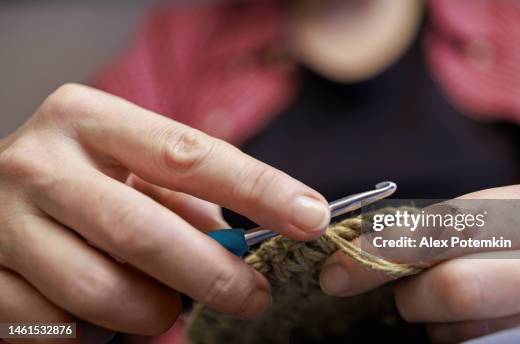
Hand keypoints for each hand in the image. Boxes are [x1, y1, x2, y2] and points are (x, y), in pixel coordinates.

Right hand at [0, 84, 330, 336]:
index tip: (310, 217)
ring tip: (162, 306)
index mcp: (89, 120)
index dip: (257, 189)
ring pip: (104, 293)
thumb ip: (185, 200)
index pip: (189, 154)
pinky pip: (61, 329)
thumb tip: (244, 243)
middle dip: (213, 275)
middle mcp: (39, 162)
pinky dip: (98, 332)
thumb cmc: (81, 184)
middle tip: (253, 297)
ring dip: (151, 312)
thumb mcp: (131, 173)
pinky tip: (99, 311)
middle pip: (146, 231)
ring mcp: (2, 222)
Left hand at [319, 178, 519, 342]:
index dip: (385, 252)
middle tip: (404, 297)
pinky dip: (461, 341)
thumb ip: (461, 227)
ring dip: (439, 326)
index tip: (337, 272)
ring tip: (454, 311)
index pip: (451, 227)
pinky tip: (475, 329)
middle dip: (411, 296)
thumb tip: (374, 247)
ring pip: (467, 331)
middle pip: (457, 286)